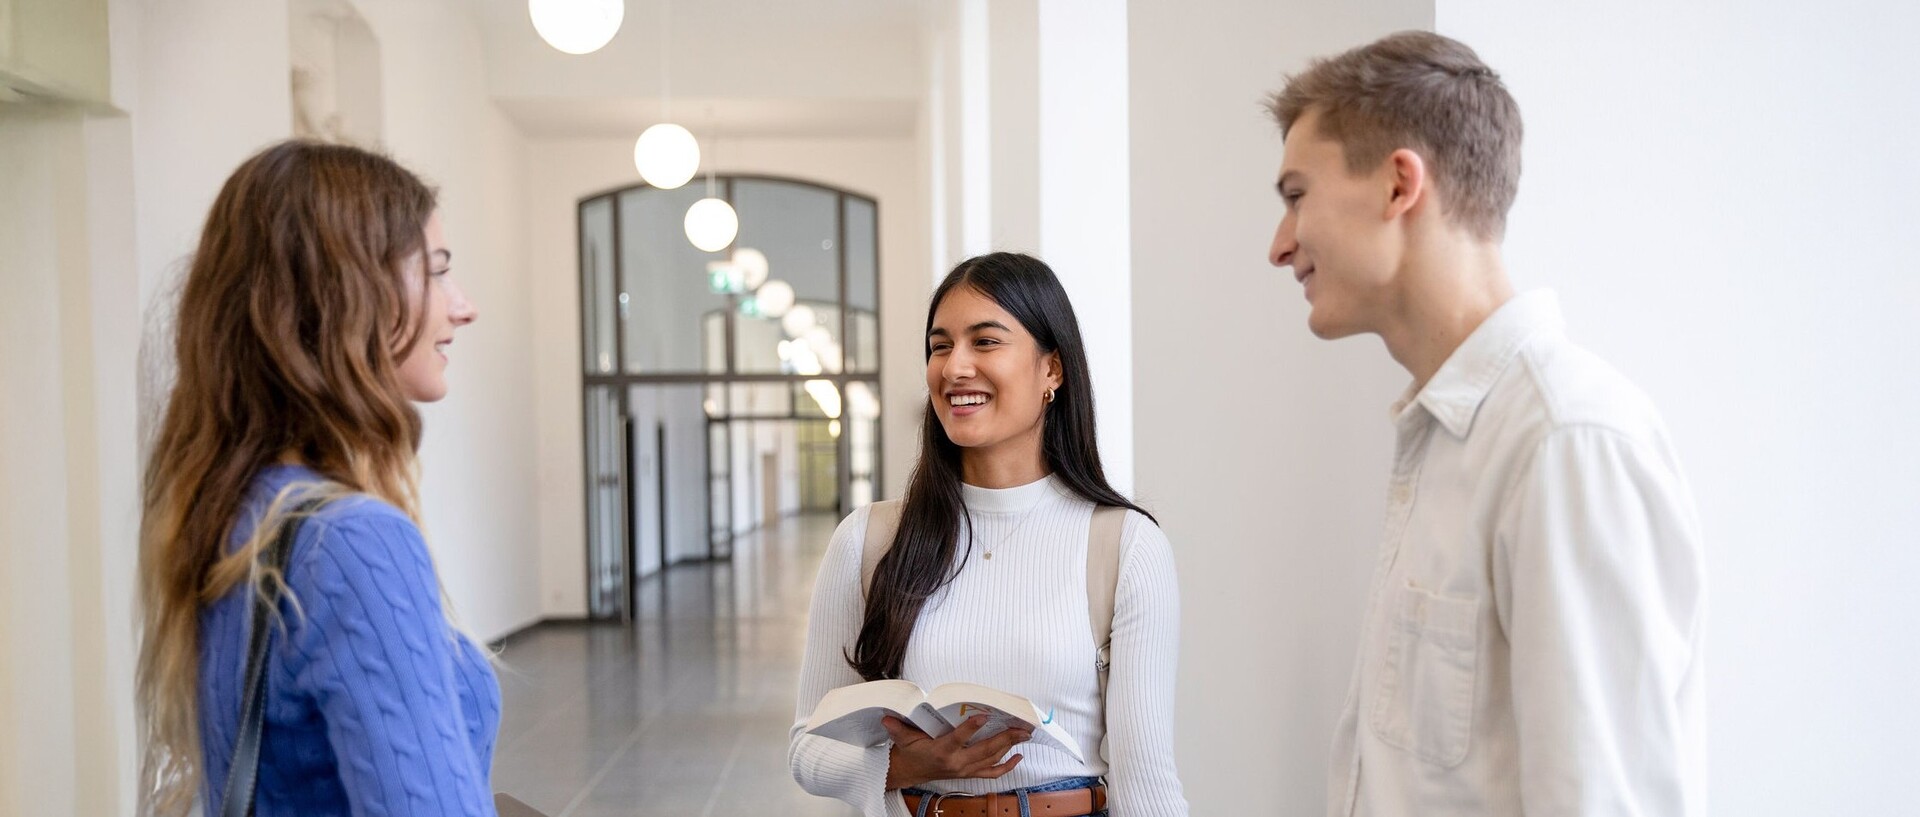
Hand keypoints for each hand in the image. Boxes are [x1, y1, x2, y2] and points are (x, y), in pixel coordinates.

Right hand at [882, 715, 1031, 790]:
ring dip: (1010, 747)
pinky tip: (1019, 757)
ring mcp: (965, 770)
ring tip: (1024, 735)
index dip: (971, 728)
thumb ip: (898, 728)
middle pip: (985, 750)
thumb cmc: (910, 751)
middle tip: (1021, 727)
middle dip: (1005, 738)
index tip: (983, 716)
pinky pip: (992, 772)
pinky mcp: (969, 774)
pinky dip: (1007, 766)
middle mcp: (957, 763)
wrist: (910, 772)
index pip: (958, 739)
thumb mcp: (903, 738)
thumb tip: (887, 718)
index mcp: (941, 751)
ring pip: (992, 759)